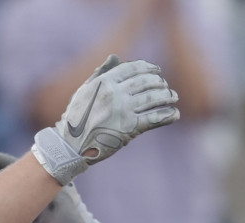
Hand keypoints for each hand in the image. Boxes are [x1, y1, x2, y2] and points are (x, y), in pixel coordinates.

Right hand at [31, 55, 179, 184]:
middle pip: (145, 82)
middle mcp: (115, 94)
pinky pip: (153, 119)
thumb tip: (115, 57)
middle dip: (159, 82)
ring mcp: (123, 111)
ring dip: (166, 97)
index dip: (148, 67)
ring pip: (152, 99)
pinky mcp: (129, 128)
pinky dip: (166, 116)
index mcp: (104, 82)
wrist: (70, 145)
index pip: (132, 68)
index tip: (157, 70)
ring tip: (173, 97)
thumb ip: (101, 73)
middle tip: (165, 85)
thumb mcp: (84, 90)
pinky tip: (174, 114)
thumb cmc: (76, 117)